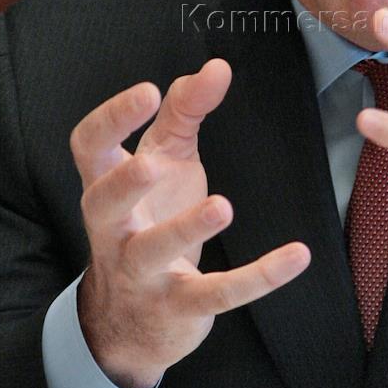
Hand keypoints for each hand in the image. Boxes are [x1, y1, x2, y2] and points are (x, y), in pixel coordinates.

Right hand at [70, 59, 309, 387]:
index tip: (146, 90)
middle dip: (124, 184)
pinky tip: (297, 255)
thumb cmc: (149, 219)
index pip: (89, 148)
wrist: (132, 321)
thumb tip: (216, 66)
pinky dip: (258, 277)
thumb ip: (185, 112)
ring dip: (185, 230)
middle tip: (153, 164)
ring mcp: (142, 273)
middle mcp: (114, 230)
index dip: (111, 119)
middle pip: (103, 203)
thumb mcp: (165, 162)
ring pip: (153, 253)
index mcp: (107, 187)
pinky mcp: (180, 307)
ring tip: (223, 206)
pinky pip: (217, 293)